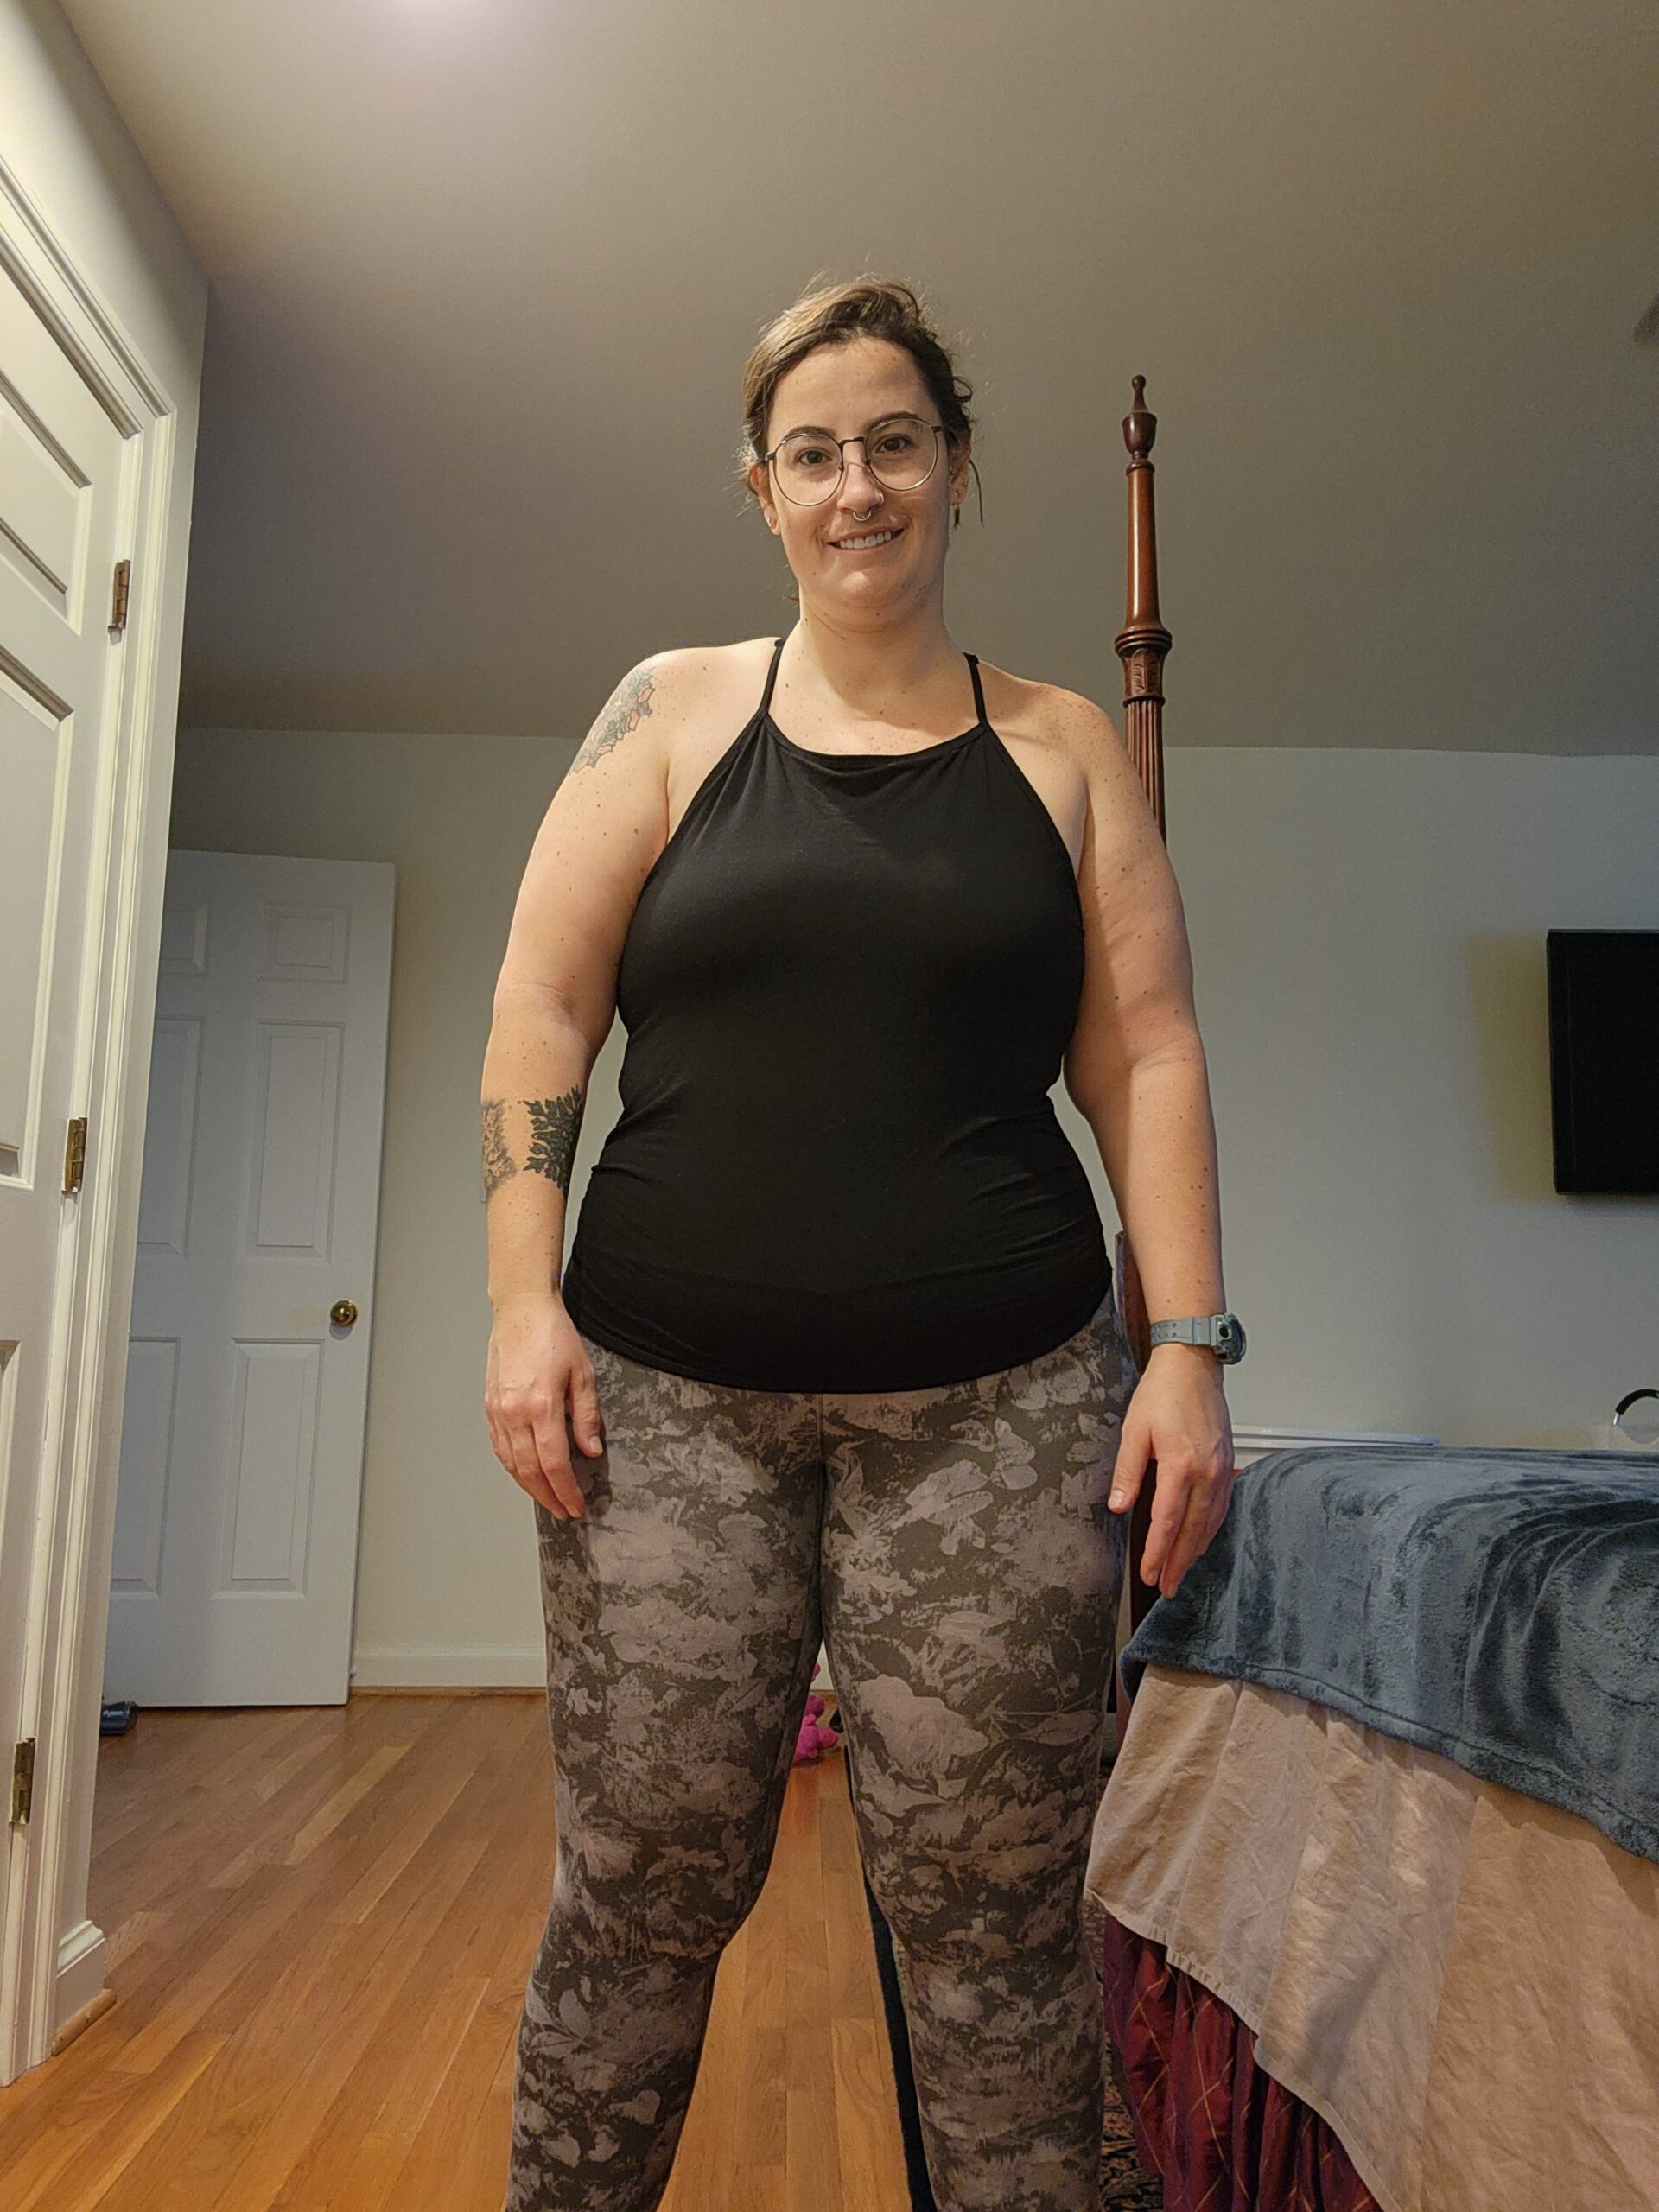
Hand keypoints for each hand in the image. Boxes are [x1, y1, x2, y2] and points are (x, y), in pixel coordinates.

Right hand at [484, 1292, 604, 1518]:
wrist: (521, 1310)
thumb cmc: (553, 1335)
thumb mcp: (583, 1374)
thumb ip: (587, 1416)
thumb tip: (590, 1450)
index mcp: (541, 1406)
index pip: (554, 1463)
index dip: (565, 1490)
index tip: (576, 1505)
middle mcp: (515, 1412)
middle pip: (530, 1470)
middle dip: (548, 1496)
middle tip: (563, 1510)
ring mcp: (498, 1410)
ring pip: (511, 1463)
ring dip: (529, 1487)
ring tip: (547, 1499)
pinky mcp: (490, 1406)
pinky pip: (499, 1447)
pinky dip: (512, 1467)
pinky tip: (525, 1474)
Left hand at [1107, 1346, 1235, 1597]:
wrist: (1193, 1365)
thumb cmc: (1162, 1393)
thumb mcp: (1134, 1430)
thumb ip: (1128, 1472)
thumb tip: (1119, 1507)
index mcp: (1181, 1466)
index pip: (1168, 1522)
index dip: (1158, 1553)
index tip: (1150, 1575)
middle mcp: (1207, 1472)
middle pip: (1193, 1530)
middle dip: (1179, 1562)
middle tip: (1168, 1587)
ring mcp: (1222, 1469)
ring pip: (1211, 1522)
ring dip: (1196, 1550)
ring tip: (1183, 1571)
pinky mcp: (1228, 1464)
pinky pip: (1221, 1506)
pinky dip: (1211, 1529)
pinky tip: (1202, 1539)